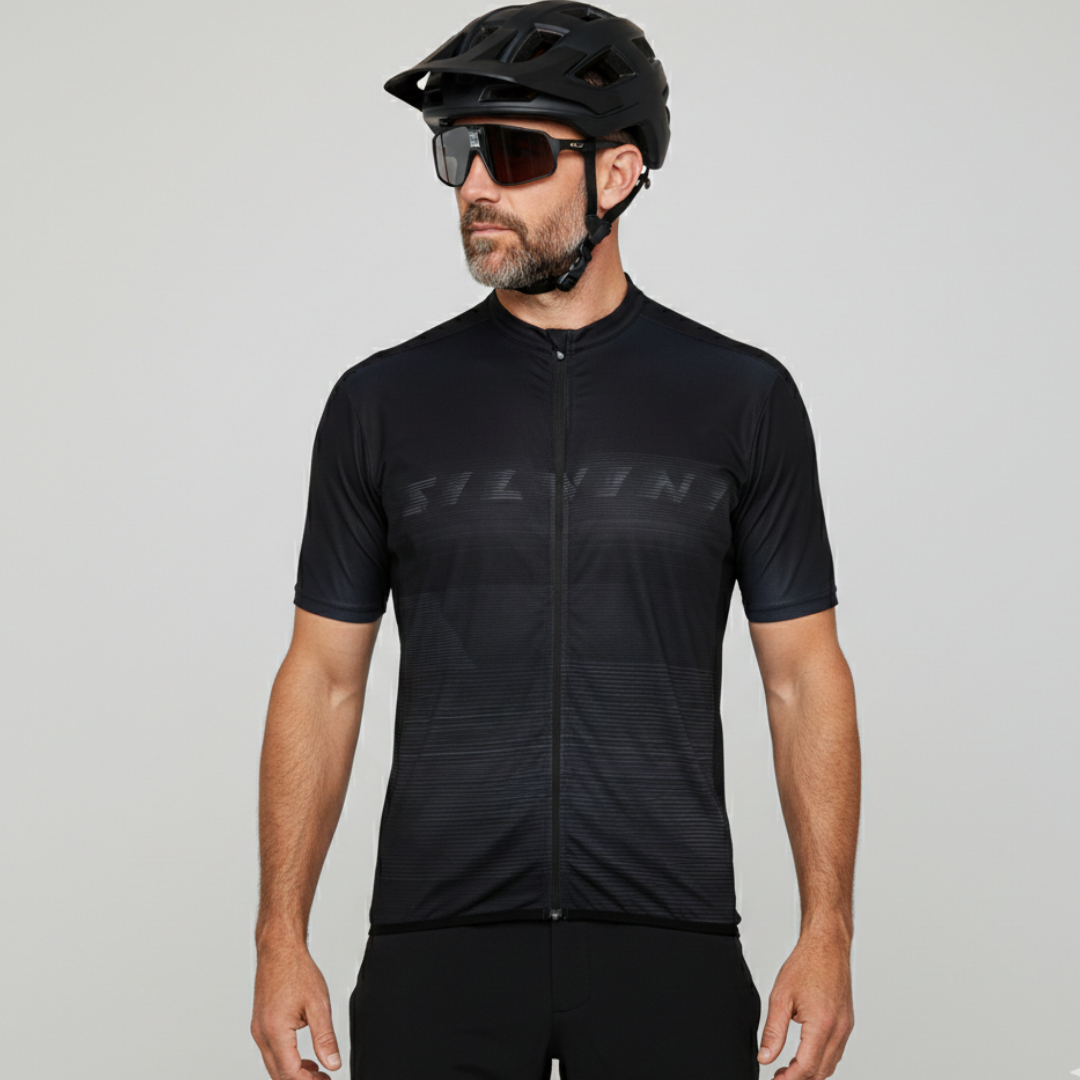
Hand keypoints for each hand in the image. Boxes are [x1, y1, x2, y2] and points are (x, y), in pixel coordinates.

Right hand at [251, 942, 342, 1078]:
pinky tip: (304, 1060)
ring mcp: (258, 1029)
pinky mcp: (260, 1025)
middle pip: (279, 1074)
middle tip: (324, 1079)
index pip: (290, 1072)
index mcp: (275, 1030)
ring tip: (318, 1073)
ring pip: (274, 1065)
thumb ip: (325, 1038)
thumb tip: (333, 1063)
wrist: (279, 950)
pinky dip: (287, 1061)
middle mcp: (262, 1033)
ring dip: (294, 1073)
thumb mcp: (318, 1005)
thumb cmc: (296, 970)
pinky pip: (271, 1053)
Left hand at [756, 927, 854, 1078]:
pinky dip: (821, 1061)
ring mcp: (846, 1027)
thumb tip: (766, 1057)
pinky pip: (836, 1052)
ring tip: (788, 1070)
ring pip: (830, 1065)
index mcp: (822, 1024)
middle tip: (779, 1077)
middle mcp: (839, 1029)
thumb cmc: (806, 964)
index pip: (806, 1067)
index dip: (789, 1079)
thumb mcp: (780, 997)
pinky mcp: (847, 1024)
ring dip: (811, 1072)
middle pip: (820, 1071)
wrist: (827, 946)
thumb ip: (773, 1031)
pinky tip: (806, 1057)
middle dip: (799, 1079)